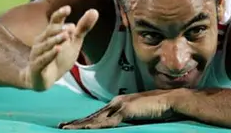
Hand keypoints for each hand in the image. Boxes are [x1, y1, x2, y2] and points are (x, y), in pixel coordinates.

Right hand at [23, 5, 98, 90]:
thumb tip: (95, 11)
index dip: (60, 14)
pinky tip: (58, 50)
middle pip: (49, 32)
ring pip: (46, 45)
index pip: (54, 21)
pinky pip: (42, 60)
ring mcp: (38, 54)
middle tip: (71, 28)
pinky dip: (50, 55)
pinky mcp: (36, 67)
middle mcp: (42, 41)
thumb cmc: (59, 58)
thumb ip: (83, 28)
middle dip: (58, 29)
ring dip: (55, 40)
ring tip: (66, 36)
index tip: (68, 8)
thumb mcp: (74, 42)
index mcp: (51, 33)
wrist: (45, 80)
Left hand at [58, 90, 175, 128]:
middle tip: (61, 127)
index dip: (84, 120)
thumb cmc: (157, 108)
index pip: (97, 114)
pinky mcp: (126, 111)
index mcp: (118, 103)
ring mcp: (120, 106)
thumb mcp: (139, 114)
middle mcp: (116, 103)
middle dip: (76, 123)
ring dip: (80, 125)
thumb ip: (127, 118)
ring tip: (65, 129)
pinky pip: (108, 122)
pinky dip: (95, 126)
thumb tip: (119, 124)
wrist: (169, 101)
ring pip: (96, 119)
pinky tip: (86, 130)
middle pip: (92, 115)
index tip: (72, 125)